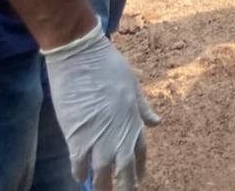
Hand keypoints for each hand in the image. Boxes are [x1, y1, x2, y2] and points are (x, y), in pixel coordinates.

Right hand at [42, 19, 160, 190]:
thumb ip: (142, 108)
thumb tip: (157, 121)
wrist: (81, 56)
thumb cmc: (108, 66)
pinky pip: (79, 164)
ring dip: (102, 185)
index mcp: (133, 120)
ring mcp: (98, 137)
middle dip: (125, 185)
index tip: (138, 180)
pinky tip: (80, 178)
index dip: (139, 170)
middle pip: (124, 169)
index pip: (140, 153)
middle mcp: (119, 133)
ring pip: (102, 173)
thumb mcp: (132, 85)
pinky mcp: (77, 136)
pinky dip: (80, 173)